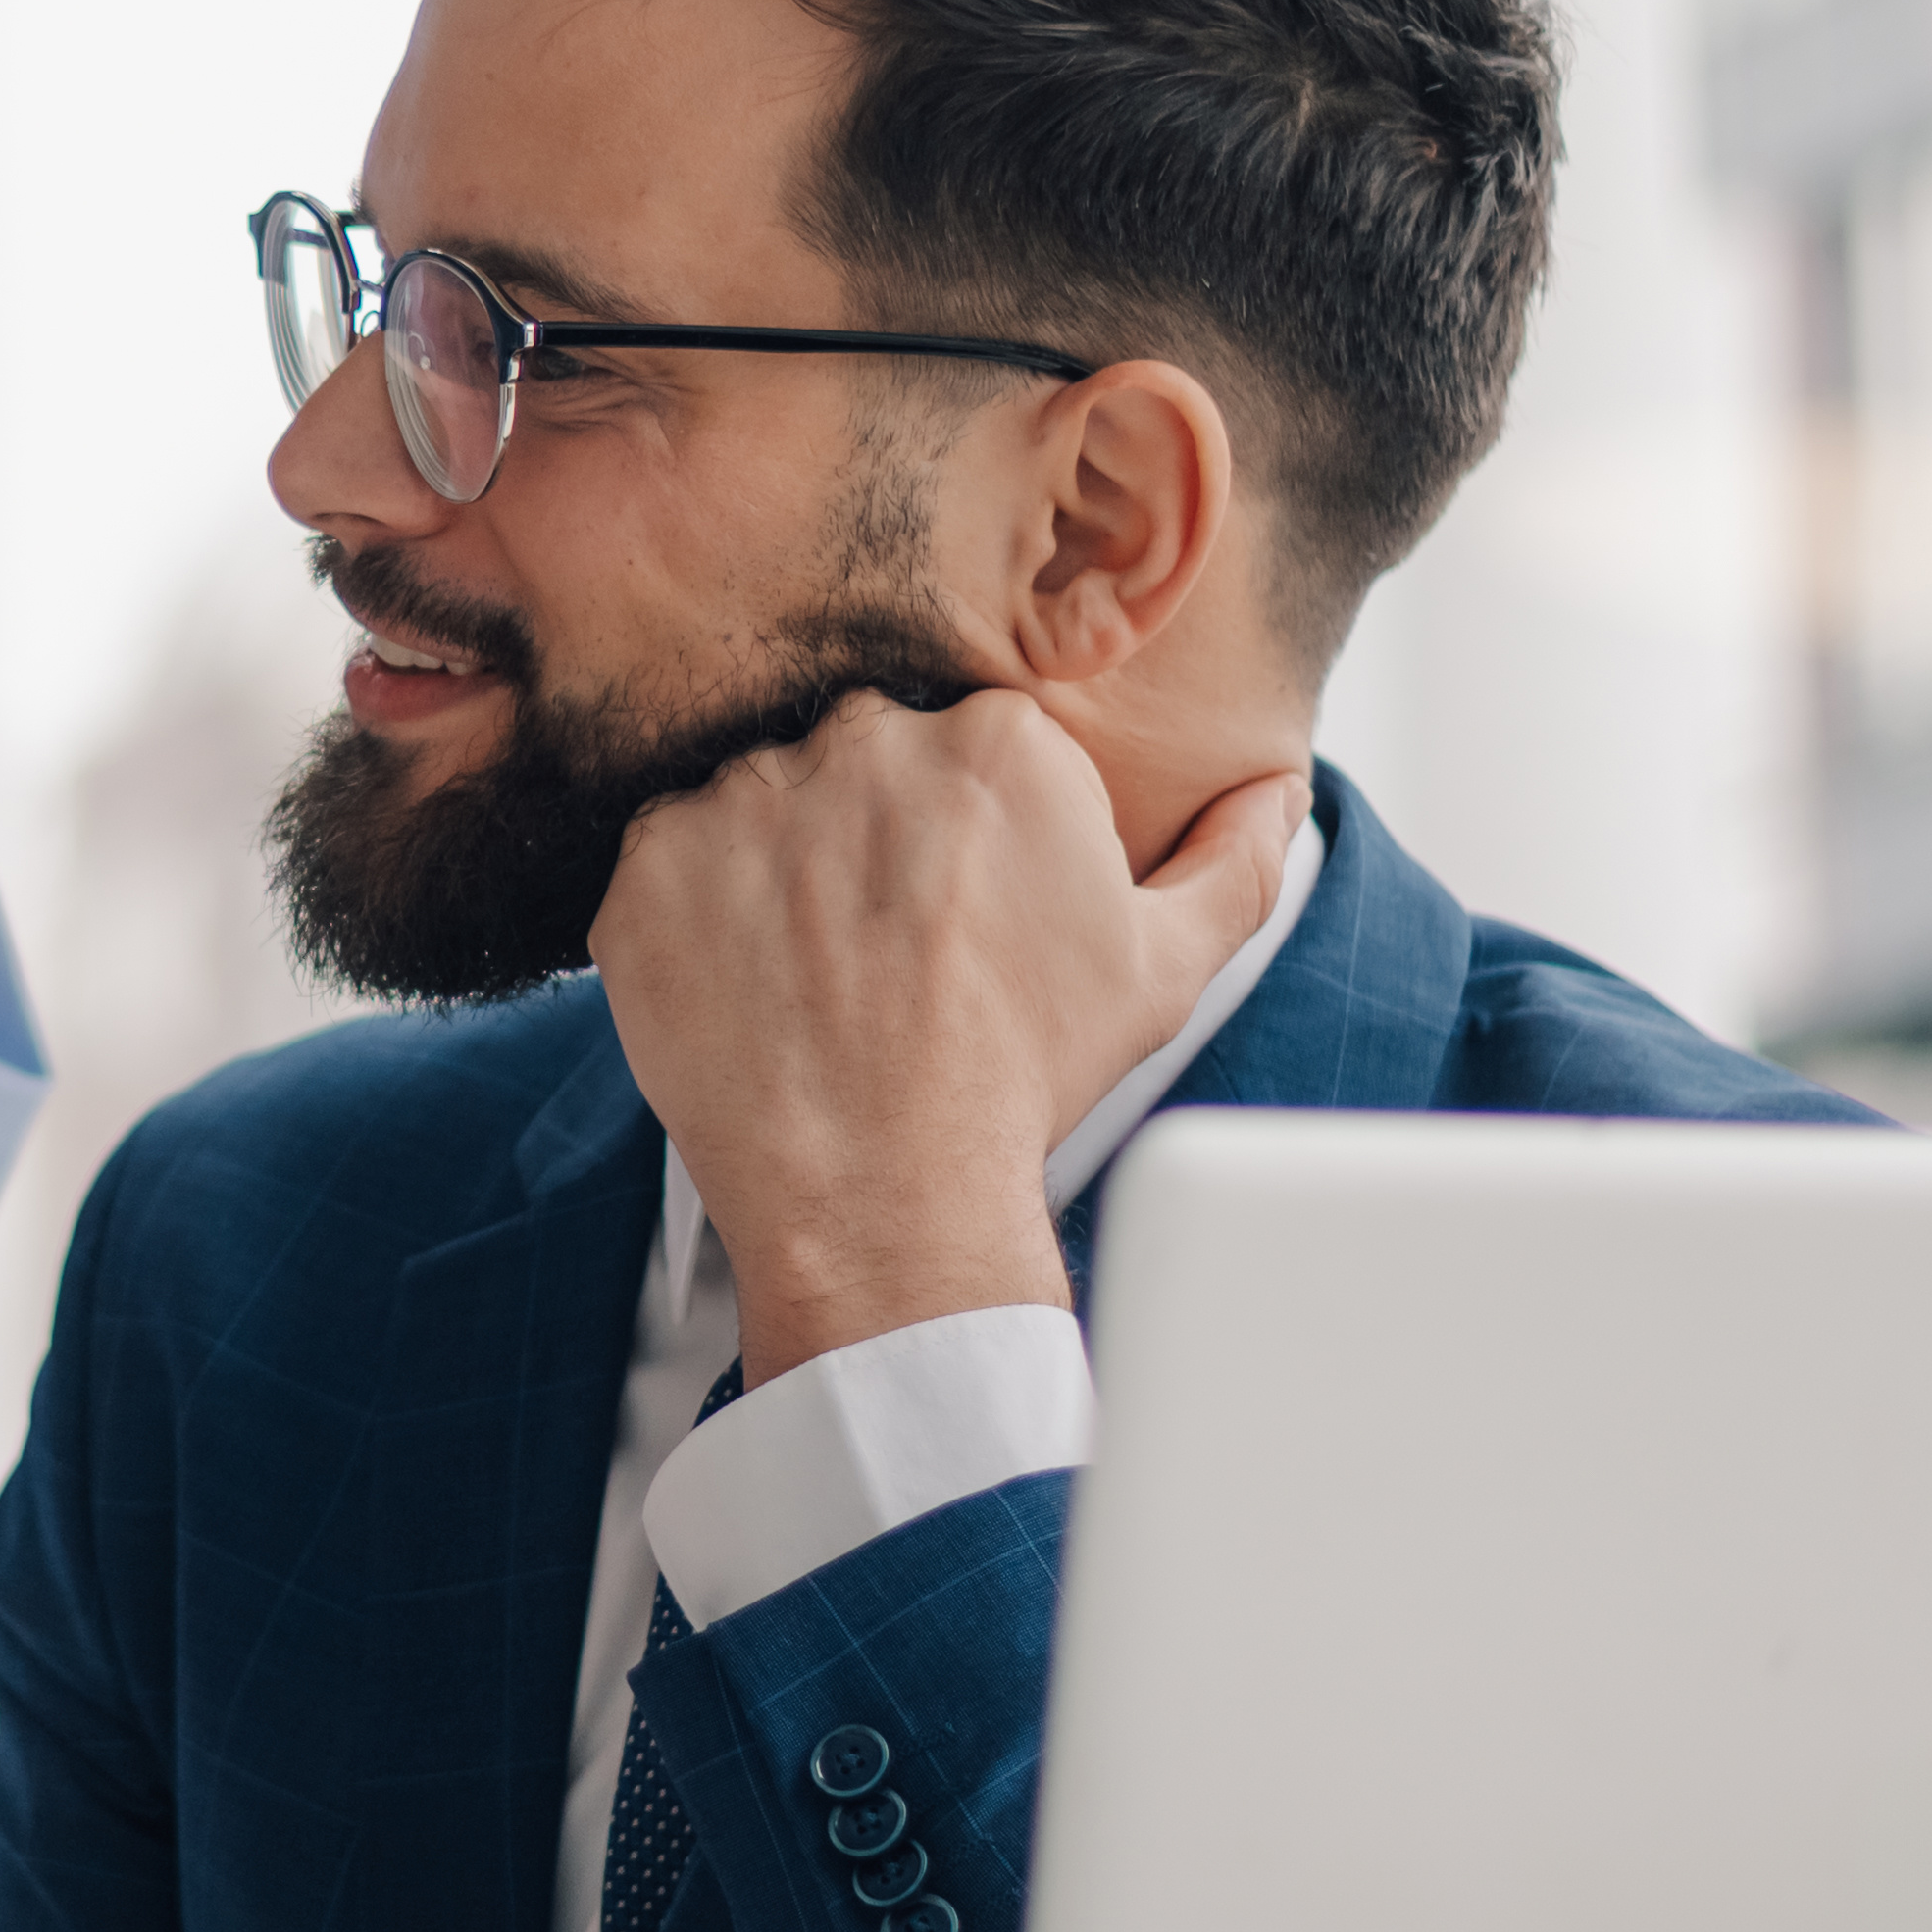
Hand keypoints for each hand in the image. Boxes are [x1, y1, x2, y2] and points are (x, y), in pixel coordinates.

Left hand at [595, 697, 1304, 1383]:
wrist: (882, 1191)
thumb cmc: (1027, 1077)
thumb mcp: (1166, 967)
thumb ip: (1237, 856)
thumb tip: (1280, 786)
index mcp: (996, 740)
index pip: (966, 753)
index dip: (966, 845)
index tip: (960, 923)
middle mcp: (865, 739)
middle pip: (860, 767)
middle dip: (869, 846)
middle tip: (887, 961)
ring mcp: (745, 797)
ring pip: (762, 810)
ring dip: (779, 880)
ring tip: (817, 986)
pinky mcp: (651, 863)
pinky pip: (669, 864)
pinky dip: (696, 922)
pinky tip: (748, 996)